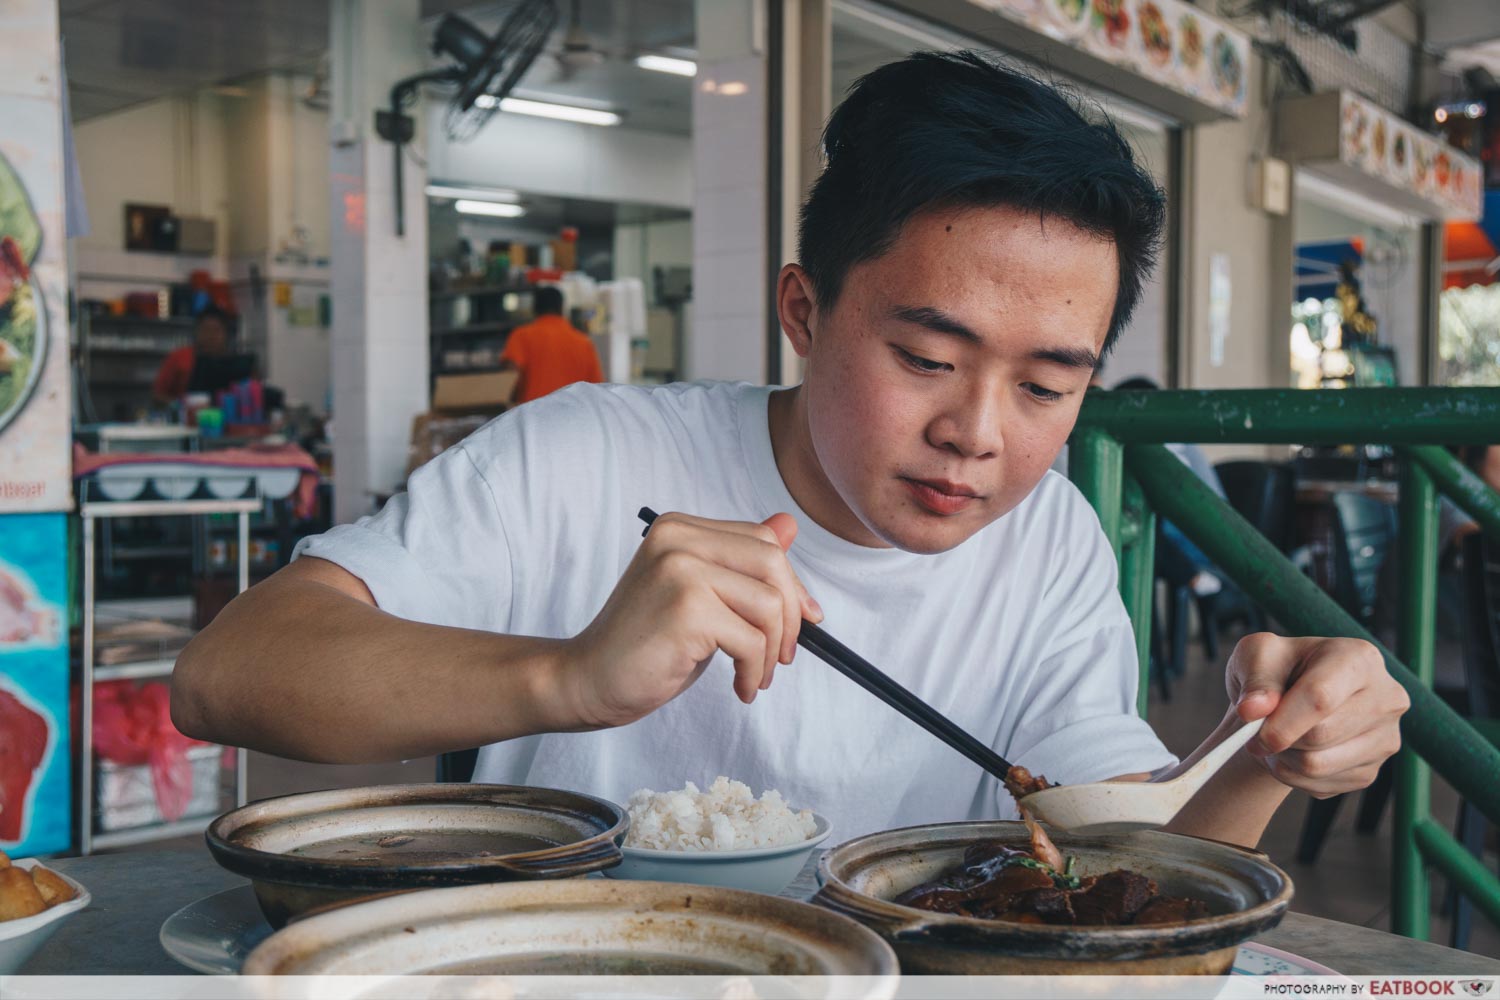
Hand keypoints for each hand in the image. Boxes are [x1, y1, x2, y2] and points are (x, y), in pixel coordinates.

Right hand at [563, 512, 822, 728]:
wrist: (589, 679)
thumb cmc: (647, 643)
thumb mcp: (699, 594)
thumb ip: (739, 562)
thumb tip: (789, 524)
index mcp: (680, 528)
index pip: (763, 541)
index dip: (792, 583)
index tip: (803, 620)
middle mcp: (678, 539)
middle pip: (773, 564)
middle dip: (790, 616)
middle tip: (781, 656)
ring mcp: (680, 570)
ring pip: (768, 605)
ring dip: (771, 652)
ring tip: (754, 676)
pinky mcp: (686, 609)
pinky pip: (751, 641)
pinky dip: (754, 672)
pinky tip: (740, 687)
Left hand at [1226, 633, 1409, 798]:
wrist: (1289, 700)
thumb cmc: (1276, 671)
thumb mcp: (1256, 656)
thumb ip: (1255, 679)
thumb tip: (1253, 710)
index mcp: (1359, 659)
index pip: (1320, 697)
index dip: (1281, 721)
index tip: (1251, 731)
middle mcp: (1385, 698)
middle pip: (1320, 735)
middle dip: (1278, 738)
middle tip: (1258, 729)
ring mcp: (1384, 738)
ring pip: (1317, 765)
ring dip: (1282, 757)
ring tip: (1275, 736)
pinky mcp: (1370, 771)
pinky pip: (1319, 785)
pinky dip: (1292, 774)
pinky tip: (1291, 752)